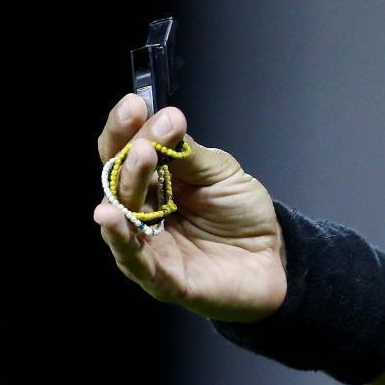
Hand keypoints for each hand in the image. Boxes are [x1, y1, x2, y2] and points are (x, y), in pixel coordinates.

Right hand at [94, 94, 286, 322]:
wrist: (273, 259)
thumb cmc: (240, 214)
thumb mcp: (219, 172)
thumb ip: (189, 153)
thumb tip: (165, 119)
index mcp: (151, 183)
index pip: (124, 152)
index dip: (124, 129)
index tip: (134, 105)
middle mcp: (140, 213)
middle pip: (117, 182)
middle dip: (129, 157)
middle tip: (147, 141)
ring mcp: (148, 247)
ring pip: (121, 219)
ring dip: (125, 187)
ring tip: (138, 160)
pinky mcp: (162, 280)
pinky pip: (136, 262)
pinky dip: (120, 241)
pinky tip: (111, 219)